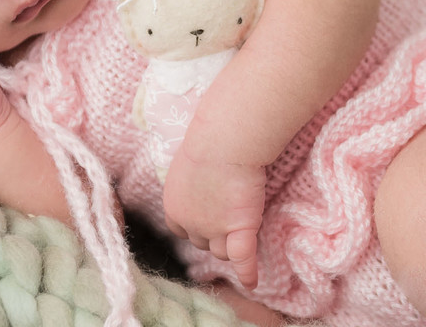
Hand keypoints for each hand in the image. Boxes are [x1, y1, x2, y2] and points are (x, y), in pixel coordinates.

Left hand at [163, 142, 265, 288]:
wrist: (224, 143)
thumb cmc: (207, 142)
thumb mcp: (188, 162)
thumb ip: (192, 180)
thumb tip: (199, 179)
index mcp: (174, 206)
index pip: (181, 230)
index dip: (193, 226)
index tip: (205, 219)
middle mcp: (190, 224)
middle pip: (202, 242)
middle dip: (212, 235)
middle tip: (228, 218)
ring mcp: (215, 230)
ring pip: (221, 251)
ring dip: (229, 247)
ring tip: (242, 238)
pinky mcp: (240, 230)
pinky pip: (243, 259)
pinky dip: (247, 273)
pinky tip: (251, 283)